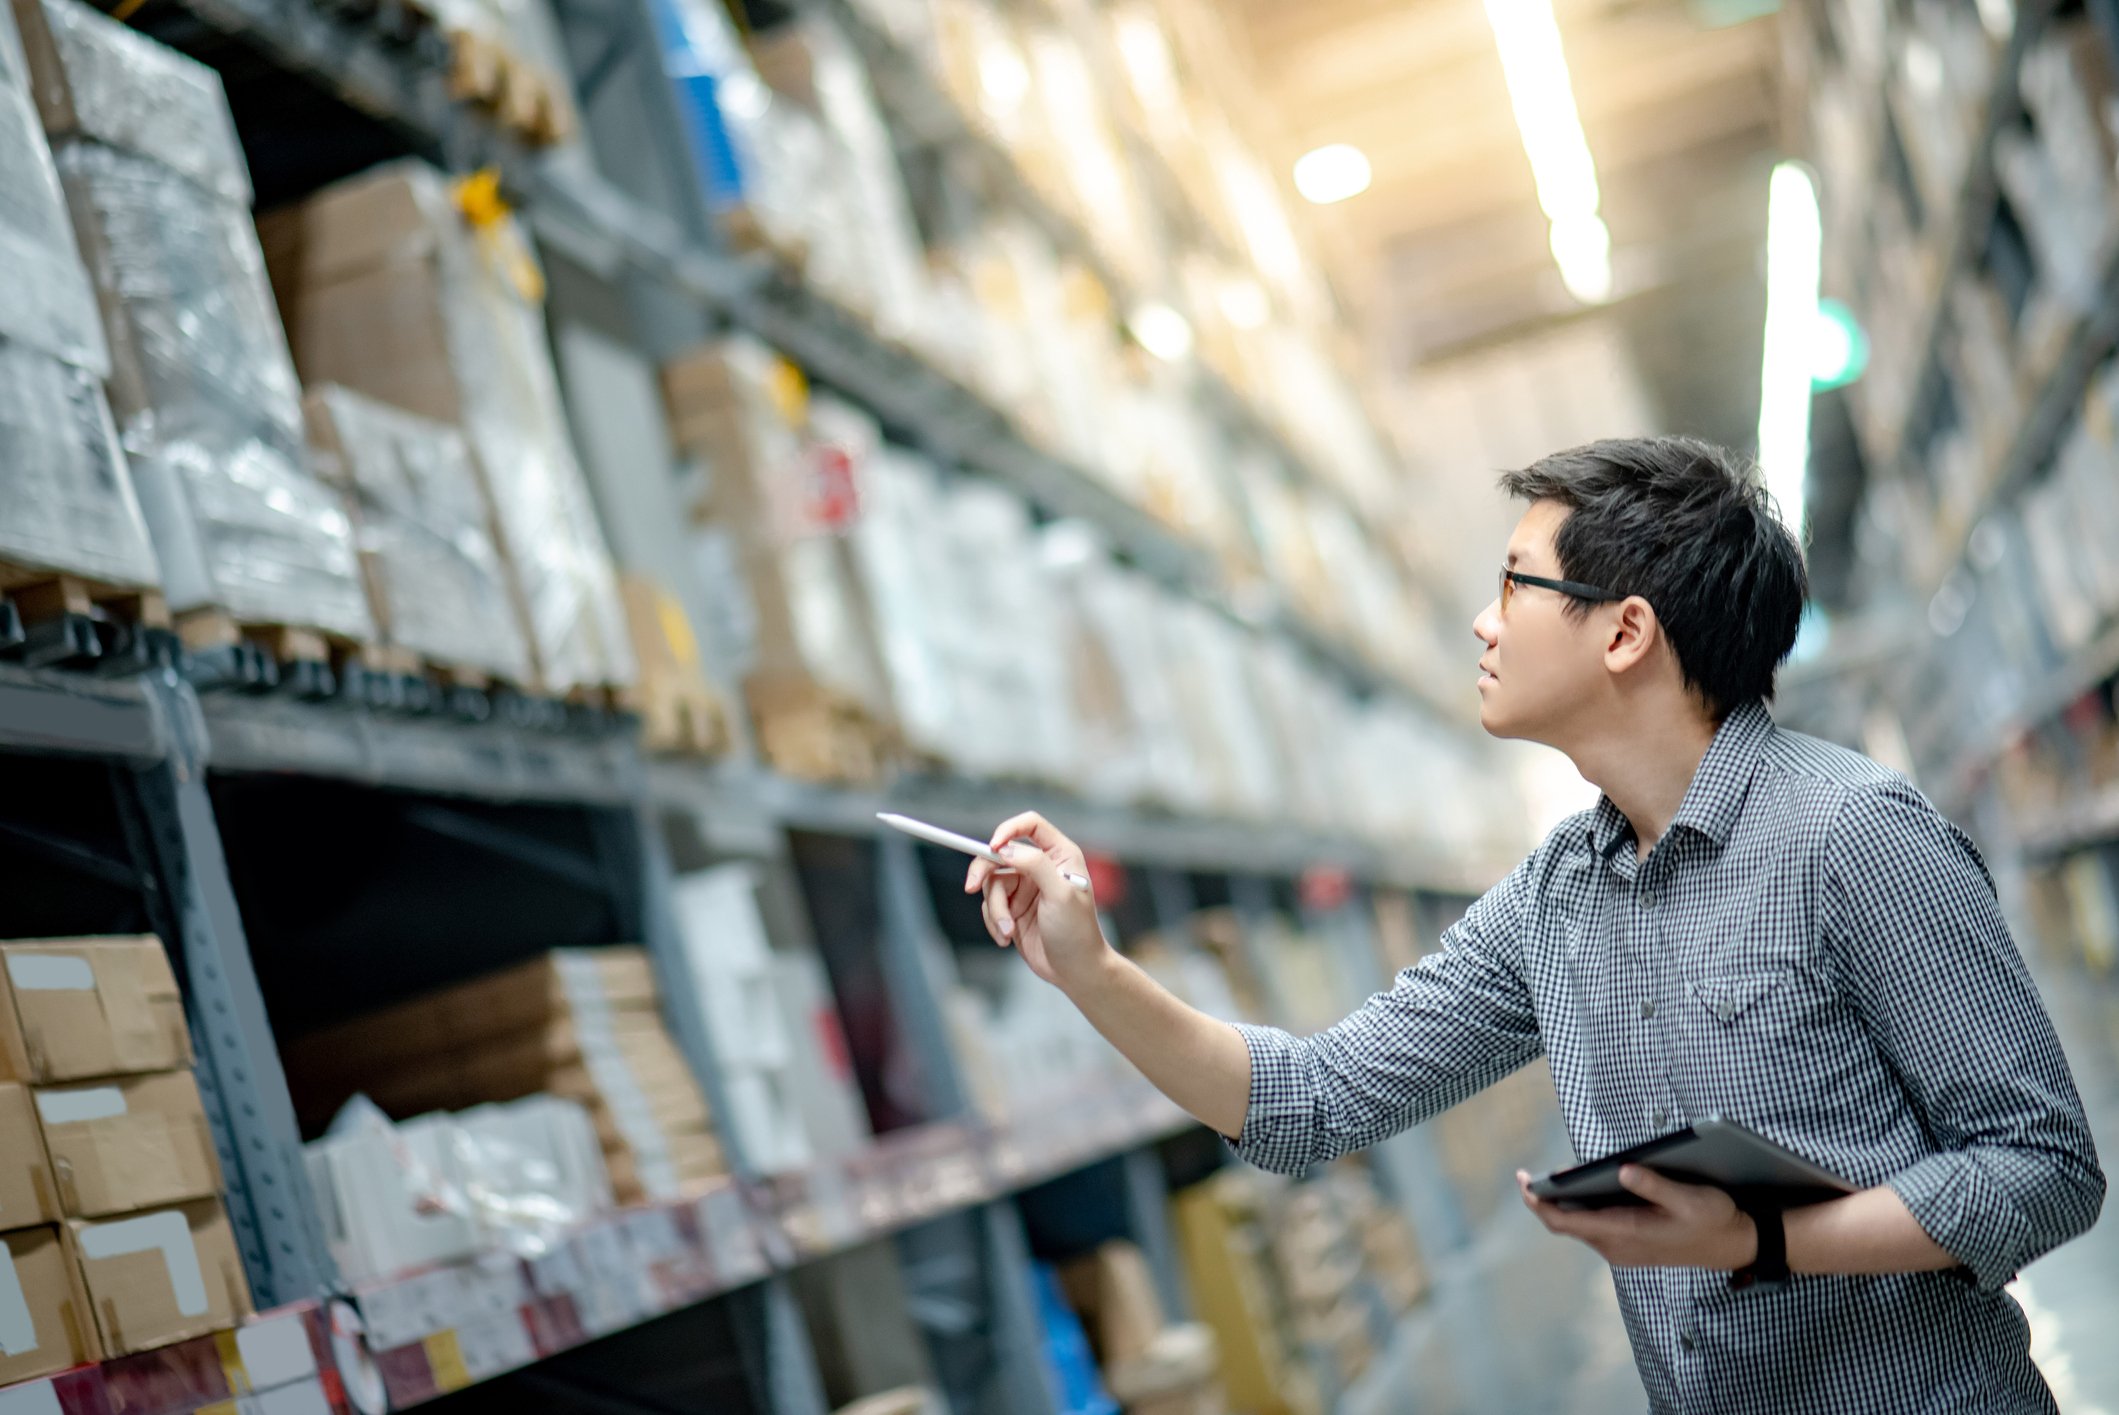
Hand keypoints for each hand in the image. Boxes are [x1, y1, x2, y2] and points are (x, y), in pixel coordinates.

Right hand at [963, 812, 1106, 990]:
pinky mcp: (1013, 909)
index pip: (1030, 825)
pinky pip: (989, 906)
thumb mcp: (1059, 893)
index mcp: (1060, 855)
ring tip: (1008, 930)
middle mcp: (1041, 867)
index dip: (1008, 830)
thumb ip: (1034, 865)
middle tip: (971, 886)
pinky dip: (993, 922)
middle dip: (984, 871)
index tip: (993, 848)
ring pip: (991, 884)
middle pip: (1000, 854)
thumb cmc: (1077, 932)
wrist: (1075, 971)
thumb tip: (1005, 849)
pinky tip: (1007, 938)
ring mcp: (1025, 888)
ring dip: (995, 910)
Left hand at [1516, 1165, 1758, 1270]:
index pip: (1566, 1221)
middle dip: (1543, 1201)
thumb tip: (1623, 1169)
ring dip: (1562, 1204)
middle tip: (1526, 1176)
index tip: (1524, 1183)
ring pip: (1579, 1226)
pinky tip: (1580, 1188)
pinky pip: (1593, 1227)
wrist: (1734, 1246)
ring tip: (1549, 1178)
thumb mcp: (1691, 1198)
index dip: (1540, 1203)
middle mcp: (1618, 1247)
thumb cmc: (1713, 1220)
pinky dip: (1580, 1209)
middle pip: (1565, 1225)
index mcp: (1626, 1233)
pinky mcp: (1629, 1245)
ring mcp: (1622, 1249)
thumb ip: (1655, 1185)